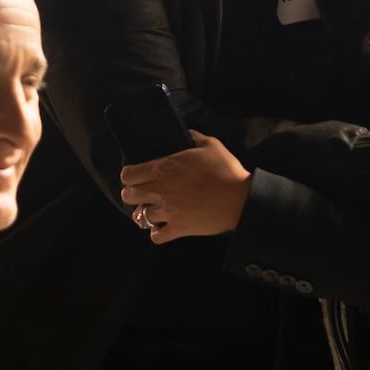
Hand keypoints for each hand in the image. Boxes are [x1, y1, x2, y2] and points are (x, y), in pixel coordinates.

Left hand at [120, 132, 251, 244]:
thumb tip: (187, 133)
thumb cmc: (226, 170)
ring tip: (153, 210)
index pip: (128, 174)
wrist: (240, 199)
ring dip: (145, 213)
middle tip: (142, 193)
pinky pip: (156, 236)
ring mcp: (169, 211)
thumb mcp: (210, 145)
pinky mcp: (179, 228)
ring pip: (140, 216)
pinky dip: (156, 233)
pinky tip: (163, 227)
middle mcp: (161, 190)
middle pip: (128, 195)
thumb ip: (194, 137)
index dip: (129, 175)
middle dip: (132, 193)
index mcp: (164, 168)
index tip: (136, 176)